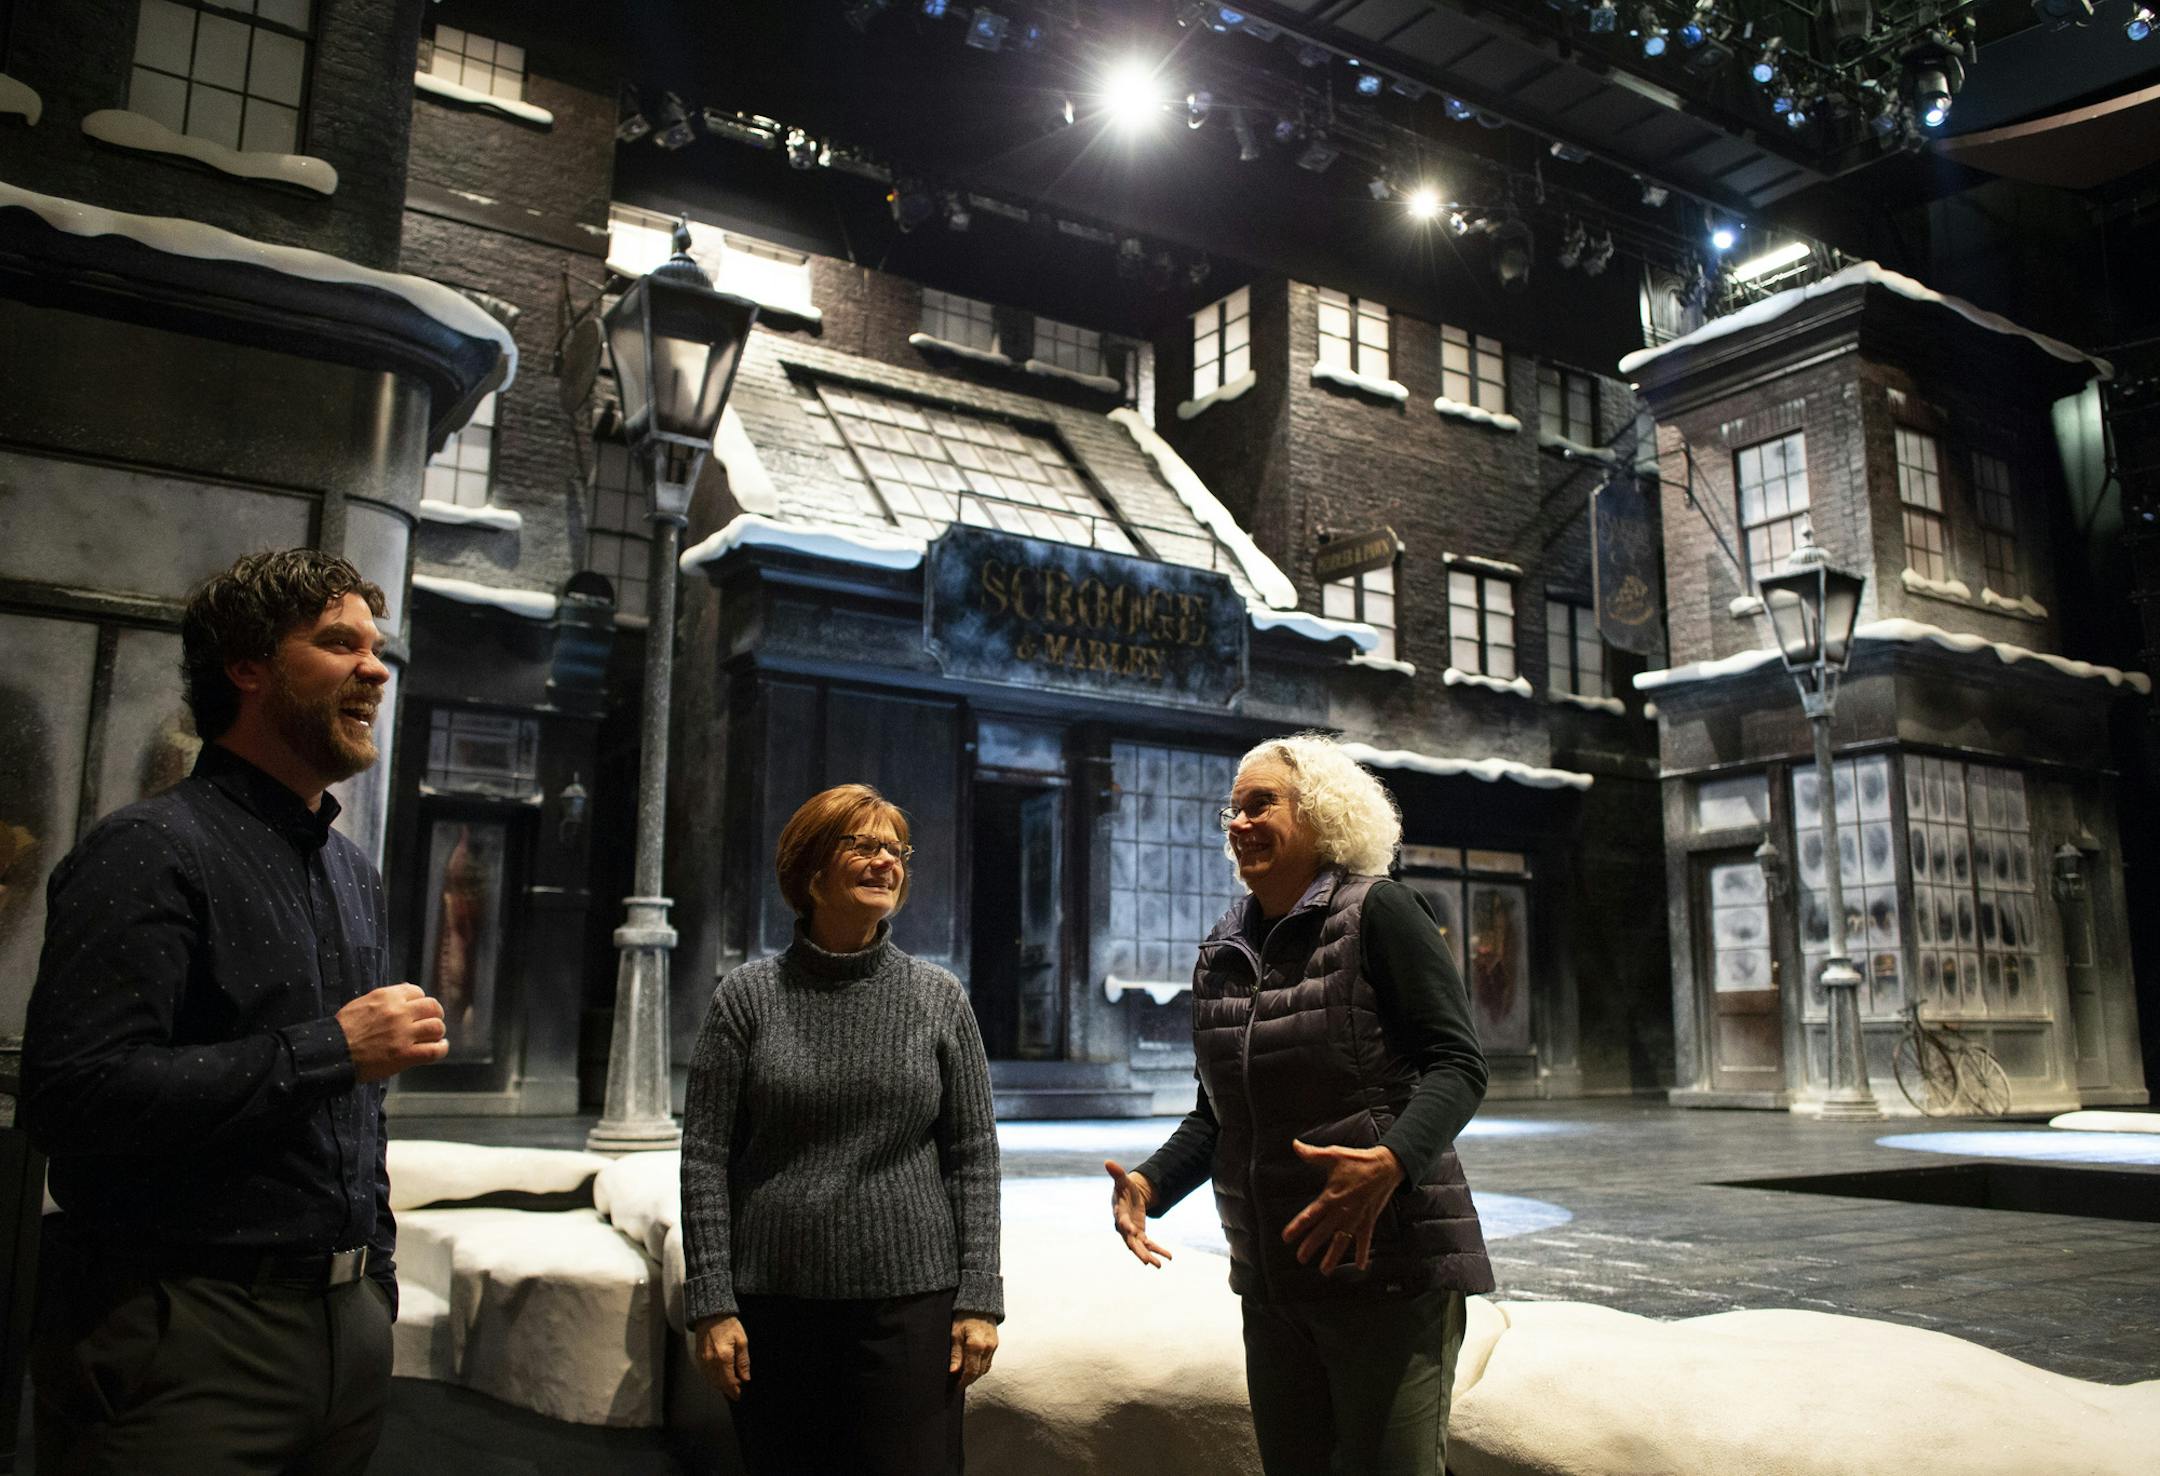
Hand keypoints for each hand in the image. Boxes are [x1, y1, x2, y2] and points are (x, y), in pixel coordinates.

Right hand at [336, 984, 447, 1081]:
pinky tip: (439, 1049)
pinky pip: (434, 1050)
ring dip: (437, 1032)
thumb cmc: (343, 1029)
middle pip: (433, 1007)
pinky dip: (441, 1049)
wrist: (332, 1053)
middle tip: (430, 1023)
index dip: (420, 1002)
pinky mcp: (405, 1055)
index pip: (418, 992)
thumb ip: (385, 998)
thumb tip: (407, 991)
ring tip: (433, 1038)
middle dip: (434, 1015)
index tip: (418, 1011)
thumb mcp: (363, 1003)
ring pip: (437, 1027)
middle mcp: (399, 1012)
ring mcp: (403, 1034)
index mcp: (387, 997)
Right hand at [694, 1314, 750, 1400]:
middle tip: (736, 1391)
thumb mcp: (742, 1341)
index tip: (739, 1395)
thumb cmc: (727, 1324)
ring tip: (729, 1384)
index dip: (734, 1390)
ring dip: (720, 1385)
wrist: (711, 1314)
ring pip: (711, 1380)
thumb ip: (743, 1362)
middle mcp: (711, 1362)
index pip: (728, 1382)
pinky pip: (705, 1373)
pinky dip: (713, 1378)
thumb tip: (745, 1377)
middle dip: (728, 1389)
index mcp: (723, 1358)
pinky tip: (719, 1376)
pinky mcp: (698, 1357)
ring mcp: (703, 1360)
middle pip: (719, 1383)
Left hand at [949, 1316, 997, 1387]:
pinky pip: (989, 1361)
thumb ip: (955, 1354)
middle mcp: (988, 1348)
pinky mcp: (996, 1344)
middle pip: (979, 1373)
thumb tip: (953, 1372)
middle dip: (968, 1381)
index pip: (971, 1371)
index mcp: (976, 1345)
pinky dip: (981, 1367)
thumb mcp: (954, 1333)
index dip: (962, 1382)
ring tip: (963, 1378)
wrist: (979, 1304)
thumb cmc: (963, 1316)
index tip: (955, 1388)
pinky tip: (973, 1367)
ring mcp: (994, 1346)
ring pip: (985, 1369)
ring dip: (975, 1375)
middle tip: (957, 1386)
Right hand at [1104, 1160, 1171, 1268]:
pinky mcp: (1140, 1234)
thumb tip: (1108, 1161)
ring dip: (1148, 1256)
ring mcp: (1132, 1232)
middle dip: (1138, 1251)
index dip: (1126, 1226)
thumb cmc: (1123, 1189)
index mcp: (1119, 1213)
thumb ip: (1117, 1173)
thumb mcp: (1122, 1180)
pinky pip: (1149, 1245)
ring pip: (1139, 1247)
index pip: (1121, 1221)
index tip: (1133, 1231)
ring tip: (1159, 1265)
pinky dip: (1158, 1250)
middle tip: (1146, 1261)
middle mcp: (1124, 1227)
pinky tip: (1169, 1257)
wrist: (1126, 1197)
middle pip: (1130, 1241)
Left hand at [1280, 1140, 1403, 1275]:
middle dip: (1311, 1245)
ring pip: (1342, 1241)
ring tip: (1324, 1270)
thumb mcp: (1334, 1155)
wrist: (1386, 1166)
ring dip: (1333, 1256)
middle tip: (1300, 1258)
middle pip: (1323, 1232)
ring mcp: (1357, 1218)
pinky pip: (1365, 1240)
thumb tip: (1295, 1145)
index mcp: (1331, 1197)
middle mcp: (1343, 1211)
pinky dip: (1363, 1253)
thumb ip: (1312, 1154)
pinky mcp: (1369, 1220)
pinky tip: (1362, 1267)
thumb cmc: (1358, 1160)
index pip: (1310, 1214)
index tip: (1286, 1238)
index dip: (1298, 1226)